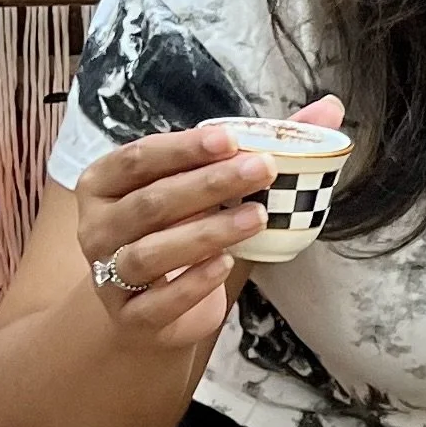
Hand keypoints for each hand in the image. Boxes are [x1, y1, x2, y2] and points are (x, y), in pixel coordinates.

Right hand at [75, 98, 343, 353]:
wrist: (152, 312)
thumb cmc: (180, 234)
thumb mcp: (209, 190)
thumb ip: (260, 147)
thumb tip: (329, 107)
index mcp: (106, 184)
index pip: (139, 158)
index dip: (183, 148)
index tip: (231, 138)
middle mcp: (96, 228)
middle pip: (150, 202)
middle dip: (209, 184)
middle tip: (262, 170)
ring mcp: (108, 276)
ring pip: (151, 252)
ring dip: (207, 232)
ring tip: (258, 216)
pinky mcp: (130, 318)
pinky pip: (158, 302)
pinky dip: (193, 284)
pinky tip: (226, 264)